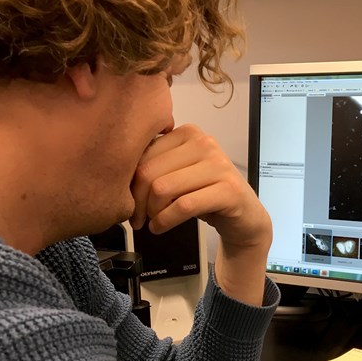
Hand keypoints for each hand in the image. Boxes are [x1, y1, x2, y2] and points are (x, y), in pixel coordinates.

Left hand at [130, 124, 271, 304]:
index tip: (128, 203)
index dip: (128, 183)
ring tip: (151, 223)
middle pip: (149, 171)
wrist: (245, 216)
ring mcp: (219, 165)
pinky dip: (165, 221)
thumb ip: (153, 166)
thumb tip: (116, 177)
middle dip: (137, 201)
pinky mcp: (228, 189)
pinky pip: (184, 205)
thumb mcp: (178, 174)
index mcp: (187, 133)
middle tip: (137, 219)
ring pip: (163, 188)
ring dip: (151, 213)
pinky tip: (161, 228)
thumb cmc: (206, 195)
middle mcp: (204, 142)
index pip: (142, 154)